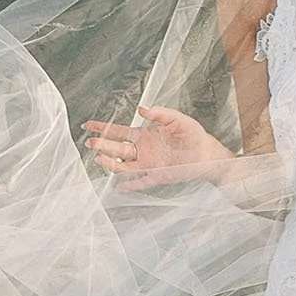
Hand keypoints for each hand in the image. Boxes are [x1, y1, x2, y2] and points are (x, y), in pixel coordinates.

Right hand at [82, 105, 228, 188]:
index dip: (104, 128)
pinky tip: (119, 186)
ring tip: (99, 159)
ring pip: (124, 166)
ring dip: (111, 163)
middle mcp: (143, 150)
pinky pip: (140, 182)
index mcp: (144, 135)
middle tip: (90, 142)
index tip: (89, 125)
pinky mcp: (157, 176)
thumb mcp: (176, 118)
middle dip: (103, 145)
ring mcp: (148, 164)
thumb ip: (159, 113)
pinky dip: (130, 185)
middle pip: (117, 148)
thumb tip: (141, 108)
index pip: (119, 131)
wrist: (207, 153)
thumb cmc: (193, 134)